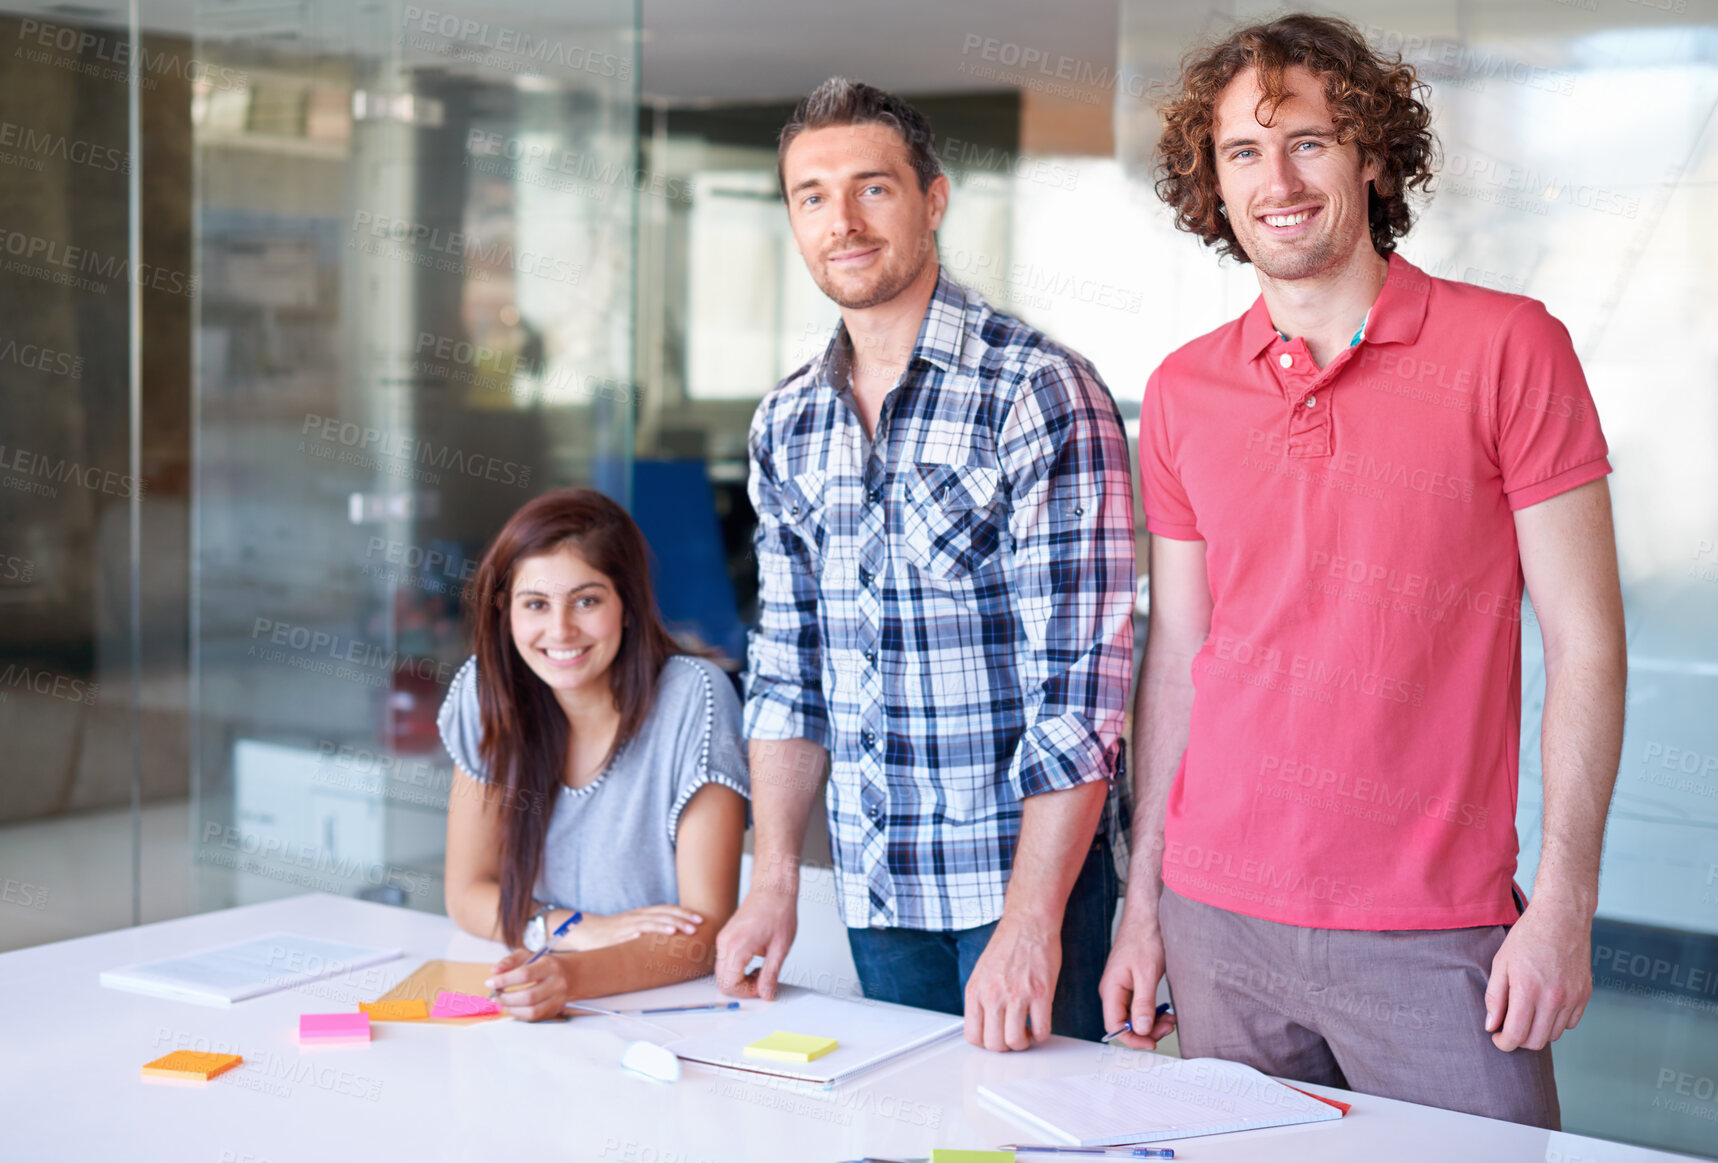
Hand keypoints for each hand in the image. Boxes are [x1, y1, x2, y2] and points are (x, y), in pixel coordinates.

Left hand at [485, 949, 578, 1021]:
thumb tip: (495, 971)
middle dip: (507, 998)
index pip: (525, 974)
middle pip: (528, 996)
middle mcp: (556, 983)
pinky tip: (513, 1007)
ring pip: (532, 1011)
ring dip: (512, 1008)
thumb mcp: (528, 956)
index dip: (504, 980)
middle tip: (496, 995)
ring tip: (503, 1002)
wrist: (569, 975)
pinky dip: (519, 1014)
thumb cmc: (544, 964)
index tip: (490, 983)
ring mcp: (558, 999)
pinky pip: (534, 1017)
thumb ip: (510, 961)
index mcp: (549, 966)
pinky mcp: (555, 1010)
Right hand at [555, 906, 703, 950]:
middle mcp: (637, 917)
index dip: (684, 913)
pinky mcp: (614, 937)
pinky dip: (633, 935)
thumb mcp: (638, 925)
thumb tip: (679, 932)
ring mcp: (626, 926)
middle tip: (696, 926)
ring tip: (676, 931)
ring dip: (661, 927)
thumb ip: (655, 926)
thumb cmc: (616, 930)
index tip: (700, 919)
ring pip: (646, 924)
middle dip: (680, 920)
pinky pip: (624, 935)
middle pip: (661, 915)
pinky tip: (641, 937)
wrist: (588, 930)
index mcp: (644, 913)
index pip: (668, 910)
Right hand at [714, 885, 796, 999]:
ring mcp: (722, 939)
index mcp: (738, 946)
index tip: (763, 986)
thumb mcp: (780, 948)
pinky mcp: (724, 937)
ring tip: (761, 969)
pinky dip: (737, 968)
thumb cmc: (778, 912)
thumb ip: (771, 975)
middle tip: (763, 980)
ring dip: (740, 978)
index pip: (730, 985)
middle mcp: (725, 943)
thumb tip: (766, 995)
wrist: (773, 890)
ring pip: (722, 973)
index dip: (747, 992)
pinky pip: (725, 961)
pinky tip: (754, 961)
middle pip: (722, 981)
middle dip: (742, 987)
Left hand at [964, 915, 1058, 1051]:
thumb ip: (981, 999)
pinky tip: (1040, 1024)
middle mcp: (993, 995)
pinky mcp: (1040, 993)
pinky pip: (1041, 1029)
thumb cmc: (1008, 945)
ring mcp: (1016, 995)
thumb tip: (984, 1024)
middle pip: (994, 1044)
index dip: (986, 1044)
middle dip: (1006, 1047)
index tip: (996, 1038)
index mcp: (975, 991)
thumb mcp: (981, 973)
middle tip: (1013, 1036)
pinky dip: (1041, 1034)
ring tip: (1027, 1032)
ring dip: (1024, 1043)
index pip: (972, 1036)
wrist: (1028, 923)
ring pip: (1016, 1042)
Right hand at [1098, 907, 1177, 1050]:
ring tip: (1170, 1019)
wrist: (1147, 918)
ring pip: (1133, 1017)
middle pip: (1125, 1023)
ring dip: (1152, 1022)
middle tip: (1168, 1027)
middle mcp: (1112, 991)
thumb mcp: (1147, 974)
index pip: (1115, 1026)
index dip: (1133, 1039)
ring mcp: (1120, 988)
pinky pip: (1138, 1006)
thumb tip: (1142, 1029)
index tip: (1152, 1043)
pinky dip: (1152, 1012)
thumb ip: (1143, 1004)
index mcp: (1111, 989)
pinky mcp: (1130, 985)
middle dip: (1147, 1031)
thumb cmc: (1144, 939)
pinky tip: (1165, 1011)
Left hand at [1484, 894, 1592, 1051]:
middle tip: (1508, 1027)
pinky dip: (1555, 1022)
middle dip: (1518, 1040)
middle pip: (1536, 1042)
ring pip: (1553, 1035)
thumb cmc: (1527, 937)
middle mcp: (1553, 998)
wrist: (1561, 918)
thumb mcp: (1501, 962)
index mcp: (1528, 990)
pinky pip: (1569, 1023)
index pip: (1515, 1035)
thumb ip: (1494, 997)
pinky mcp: (1585, 995)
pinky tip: (1544, 1007)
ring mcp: (1572, 998)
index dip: (1503, 1042)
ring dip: (1537, 1031)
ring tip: (1526, 1014)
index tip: (1496, 1037)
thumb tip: (1491, 1025)